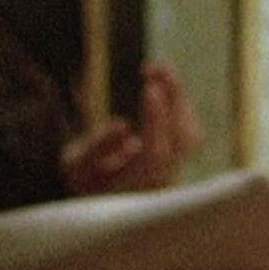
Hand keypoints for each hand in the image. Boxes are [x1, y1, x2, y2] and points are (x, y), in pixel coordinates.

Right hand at [62, 60, 202, 193]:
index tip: (150, 88)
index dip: (156, 121)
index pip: (156, 154)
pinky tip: (162, 79)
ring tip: (157, 68)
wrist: (98, 201)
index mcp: (136, 187)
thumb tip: (123, 126)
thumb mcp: (77, 166)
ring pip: (191, 134)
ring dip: (179, 97)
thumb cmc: (84, 179)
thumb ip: (97, 148)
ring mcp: (175, 172)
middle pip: (183, 141)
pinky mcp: (179, 160)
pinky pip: (189, 128)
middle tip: (154, 68)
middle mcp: (163, 182)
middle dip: (174, 100)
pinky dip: (179, 101)